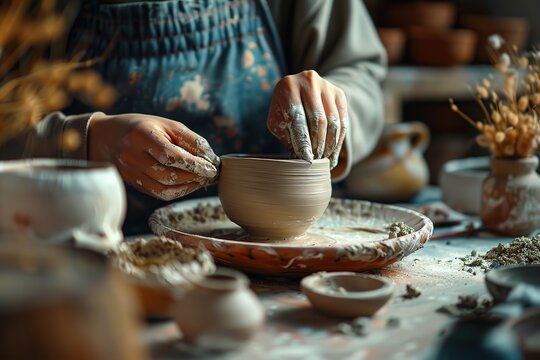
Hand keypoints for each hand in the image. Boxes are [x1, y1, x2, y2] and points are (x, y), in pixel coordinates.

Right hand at [88, 113, 219, 200]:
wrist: (106, 137)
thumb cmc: (143, 127)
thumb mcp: (168, 125)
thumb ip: (191, 140)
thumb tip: (212, 158)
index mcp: (142, 135)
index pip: (170, 155)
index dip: (194, 165)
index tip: (212, 169)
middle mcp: (132, 156)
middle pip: (168, 175)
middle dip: (194, 177)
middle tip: (211, 175)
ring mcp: (130, 173)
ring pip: (164, 189)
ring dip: (188, 187)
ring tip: (202, 179)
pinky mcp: (132, 184)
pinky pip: (158, 194)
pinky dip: (177, 191)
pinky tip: (189, 184)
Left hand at [267, 70, 347, 168]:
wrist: (300, 89)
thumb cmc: (284, 110)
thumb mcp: (277, 121)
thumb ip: (286, 136)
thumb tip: (299, 157)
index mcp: (288, 86)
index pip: (297, 118)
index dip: (303, 141)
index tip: (306, 159)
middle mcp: (308, 81)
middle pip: (318, 120)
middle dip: (317, 144)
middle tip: (315, 160)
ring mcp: (326, 85)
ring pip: (333, 121)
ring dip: (329, 144)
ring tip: (323, 159)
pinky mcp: (339, 93)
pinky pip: (343, 121)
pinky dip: (338, 141)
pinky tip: (333, 154)